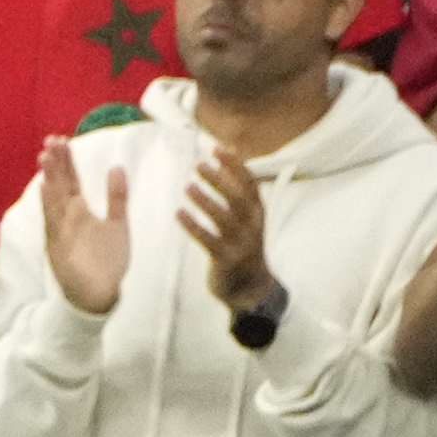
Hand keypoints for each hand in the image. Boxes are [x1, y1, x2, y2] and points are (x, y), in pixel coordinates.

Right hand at [31, 132, 132, 316]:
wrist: (99, 293)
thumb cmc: (107, 259)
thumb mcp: (118, 225)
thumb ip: (117, 198)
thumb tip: (117, 166)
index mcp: (79, 210)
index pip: (70, 180)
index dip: (66, 161)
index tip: (61, 139)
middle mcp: (67, 216)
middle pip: (59, 184)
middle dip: (55, 163)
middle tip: (52, 140)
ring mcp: (61, 229)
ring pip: (53, 199)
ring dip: (49, 178)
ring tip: (45, 157)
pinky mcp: (58, 245)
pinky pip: (53, 223)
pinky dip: (48, 206)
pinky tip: (45, 189)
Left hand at [175, 131, 273, 330]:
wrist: (251, 288)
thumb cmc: (243, 244)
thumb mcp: (247, 217)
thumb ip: (237, 188)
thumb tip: (224, 150)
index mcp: (257, 213)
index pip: (250, 184)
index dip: (235, 165)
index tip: (217, 148)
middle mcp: (253, 226)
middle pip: (238, 199)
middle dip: (220, 181)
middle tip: (199, 166)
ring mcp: (241, 244)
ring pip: (225, 219)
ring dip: (205, 202)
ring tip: (188, 188)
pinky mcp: (227, 260)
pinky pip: (209, 241)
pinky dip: (193, 226)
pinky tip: (179, 214)